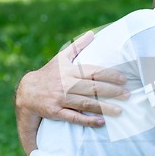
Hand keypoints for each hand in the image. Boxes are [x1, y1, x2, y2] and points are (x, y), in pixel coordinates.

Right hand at [15, 31, 129, 127]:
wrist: (27, 92)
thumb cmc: (49, 74)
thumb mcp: (61, 58)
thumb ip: (78, 46)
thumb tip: (92, 33)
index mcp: (69, 70)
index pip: (93, 71)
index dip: (109, 75)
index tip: (123, 79)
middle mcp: (66, 84)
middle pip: (92, 87)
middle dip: (111, 91)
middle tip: (127, 94)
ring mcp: (61, 98)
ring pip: (86, 103)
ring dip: (104, 107)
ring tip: (120, 110)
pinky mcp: (56, 111)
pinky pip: (74, 117)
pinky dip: (88, 120)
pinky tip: (101, 122)